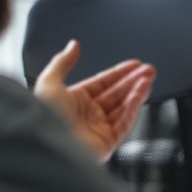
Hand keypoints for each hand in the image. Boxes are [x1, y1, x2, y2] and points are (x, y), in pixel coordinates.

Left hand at [34, 40, 155, 161]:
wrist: (47, 146)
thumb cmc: (43, 117)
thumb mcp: (49, 82)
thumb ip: (62, 62)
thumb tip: (73, 46)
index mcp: (73, 101)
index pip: (102, 83)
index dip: (119, 73)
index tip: (134, 65)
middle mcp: (87, 116)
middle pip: (116, 94)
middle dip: (133, 81)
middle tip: (148, 70)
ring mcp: (98, 130)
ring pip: (123, 108)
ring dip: (137, 92)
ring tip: (148, 80)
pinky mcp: (107, 144)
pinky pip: (124, 124)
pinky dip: (133, 108)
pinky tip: (139, 95)